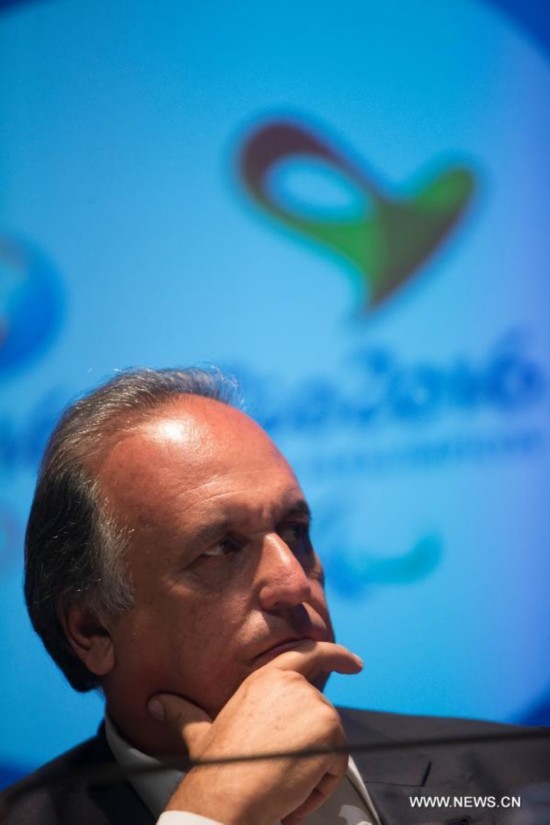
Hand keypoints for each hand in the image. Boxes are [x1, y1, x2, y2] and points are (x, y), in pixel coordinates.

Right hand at [148, 640, 361, 824]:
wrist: (227, 794)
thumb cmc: (216, 768)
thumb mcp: (200, 732)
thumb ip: (185, 713)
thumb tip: (158, 703)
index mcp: (266, 679)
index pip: (306, 654)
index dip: (334, 655)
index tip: (354, 662)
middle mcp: (293, 685)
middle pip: (320, 717)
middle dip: (306, 751)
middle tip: (276, 770)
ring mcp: (314, 704)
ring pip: (330, 745)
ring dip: (310, 772)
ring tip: (280, 781)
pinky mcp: (329, 729)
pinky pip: (337, 766)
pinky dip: (319, 787)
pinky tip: (292, 790)